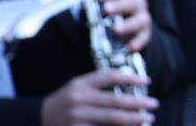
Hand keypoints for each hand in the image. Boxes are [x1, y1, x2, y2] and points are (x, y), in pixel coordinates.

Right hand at [39, 68, 156, 124]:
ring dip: (133, 119)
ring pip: (112, 118)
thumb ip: (97, 86)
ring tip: (148, 118)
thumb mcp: (77, 87)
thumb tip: (128, 89)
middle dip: (137, 102)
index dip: (129, 78)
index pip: (108, 76)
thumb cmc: (65, 102)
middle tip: (153, 103)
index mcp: (80, 84)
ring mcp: (78, 116)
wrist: (42, 117)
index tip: (146, 81)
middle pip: (114, 100)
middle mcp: (79, 98)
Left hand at [98, 0, 152, 51]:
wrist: (129, 23)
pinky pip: (145, 37)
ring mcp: (144, 17)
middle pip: (132, 2)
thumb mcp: (104, 3)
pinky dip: (138, 42)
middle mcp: (138, 3)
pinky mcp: (146, 33)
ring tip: (115, 29)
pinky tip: (129, 47)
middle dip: (119, 5)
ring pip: (141, 19)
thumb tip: (77, 2)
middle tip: (106, 9)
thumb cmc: (112, 10)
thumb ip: (94, 2)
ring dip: (129, 24)